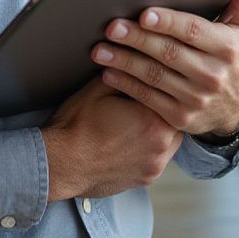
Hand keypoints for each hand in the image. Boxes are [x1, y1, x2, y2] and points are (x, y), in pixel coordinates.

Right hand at [41, 77, 182, 200]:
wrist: (62, 163)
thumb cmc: (77, 126)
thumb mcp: (98, 88)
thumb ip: (123, 72)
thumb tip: (132, 57)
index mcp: (152, 120)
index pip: (170, 94)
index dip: (162, 84)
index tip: (152, 79)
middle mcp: (160, 146)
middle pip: (176, 118)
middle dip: (163, 107)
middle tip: (145, 98)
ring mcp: (154, 166)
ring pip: (172, 140)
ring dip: (161, 128)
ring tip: (140, 118)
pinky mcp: (146, 179)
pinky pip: (159, 158)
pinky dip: (152, 147)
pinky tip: (134, 137)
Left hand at [90, 0, 238, 136]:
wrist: (235, 108)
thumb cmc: (232, 55)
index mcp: (228, 49)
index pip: (193, 32)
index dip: (168, 22)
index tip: (144, 13)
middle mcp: (213, 76)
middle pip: (168, 53)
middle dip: (137, 39)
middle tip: (111, 26)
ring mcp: (196, 100)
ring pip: (154, 77)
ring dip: (124, 62)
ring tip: (99, 49)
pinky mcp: (180, 118)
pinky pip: (147, 98)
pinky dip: (125, 84)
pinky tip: (107, 71)